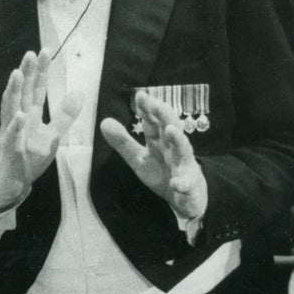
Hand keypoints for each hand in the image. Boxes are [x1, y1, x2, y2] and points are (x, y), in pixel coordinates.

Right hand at [0, 50, 83, 210]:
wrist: (13, 182)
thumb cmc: (30, 157)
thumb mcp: (52, 134)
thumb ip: (64, 116)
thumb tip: (78, 93)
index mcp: (29, 114)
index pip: (35, 89)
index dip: (40, 71)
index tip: (44, 52)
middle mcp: (17, 119)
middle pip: (22, 93)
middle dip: (26, 73)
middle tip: (30, 54)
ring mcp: (10, 133)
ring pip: (11, 108)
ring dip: (13, 92)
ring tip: (17, 74)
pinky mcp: (9, 150)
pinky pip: (11, 137)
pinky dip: (15, 127)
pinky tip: (20, 115)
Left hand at [99, 90, 207, 220]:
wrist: (187, 197)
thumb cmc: (163, 173)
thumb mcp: (139, 159)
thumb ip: (123, 142)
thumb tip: (104, 121)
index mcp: (160, 141)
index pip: (153, 121)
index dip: (147, 109)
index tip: (140, 95)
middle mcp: (173, 148)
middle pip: (170, 128)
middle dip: (164, 115)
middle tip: (156, 103)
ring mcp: (184, 165)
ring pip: (183, 150)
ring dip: (178, 140)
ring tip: (171, 130)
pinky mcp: (189, 185)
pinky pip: (186, 183)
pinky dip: (182, 183)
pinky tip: (175, 183)